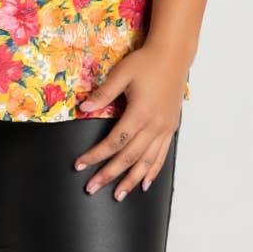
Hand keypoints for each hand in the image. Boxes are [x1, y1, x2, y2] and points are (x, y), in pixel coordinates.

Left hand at [73, 42, 187, 200]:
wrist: (173, 56)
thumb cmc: (145, 62)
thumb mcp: (121, 73)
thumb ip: (103, 92)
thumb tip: (83, 107)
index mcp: (140, 113)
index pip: (114, 142)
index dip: (96, 156)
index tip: (80, 165)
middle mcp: (154, 126)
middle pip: (128, 157)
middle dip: (108, 174)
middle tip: (91, 188)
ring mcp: (164, 129)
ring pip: (146, 162)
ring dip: (131, 180)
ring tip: (118, 195)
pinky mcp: (171, 128)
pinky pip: (161, 156)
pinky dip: (152, 171)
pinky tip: (144, 183)